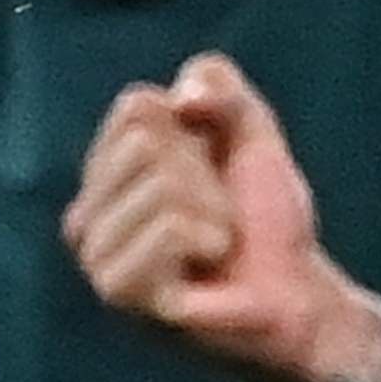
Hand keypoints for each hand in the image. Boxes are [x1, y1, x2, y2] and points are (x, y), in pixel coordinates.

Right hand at [65, 55, 353, 381]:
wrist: (297, 294)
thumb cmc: (265, 219)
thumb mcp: (250, 131)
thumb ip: (217, 86)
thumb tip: (179, 99)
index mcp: (101, 178)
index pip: (135, 106)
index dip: (197, 128)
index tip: (213, 170)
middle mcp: (83, 218)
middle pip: (144, 142)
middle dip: (204, 172)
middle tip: (218, 216)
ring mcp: (96, 260)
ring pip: (160, 184)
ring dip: (213, 211)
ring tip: (216, 246)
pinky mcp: (122, 295)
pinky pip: (170, 227)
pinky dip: (210, 237)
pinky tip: (209, 267)